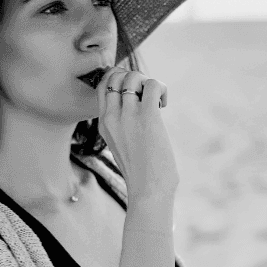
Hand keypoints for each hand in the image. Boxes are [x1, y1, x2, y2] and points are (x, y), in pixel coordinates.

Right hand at [96, 66, 178, 200]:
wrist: (148, 190)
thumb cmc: (141, 173)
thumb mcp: (121, 145)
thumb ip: (123, 125)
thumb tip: (141, 105)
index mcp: (104, 123)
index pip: (102, 86)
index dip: (119, 79)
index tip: (134, 90)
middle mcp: (112, 117)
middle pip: (115, 76)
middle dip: (133, 77)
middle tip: (145, 94)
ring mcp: (128, 116)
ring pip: (132, 76)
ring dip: (147, 82)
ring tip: (156, 101)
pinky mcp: (147, 116)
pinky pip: (152, 85)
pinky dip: (161, 88)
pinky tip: (164, 104)